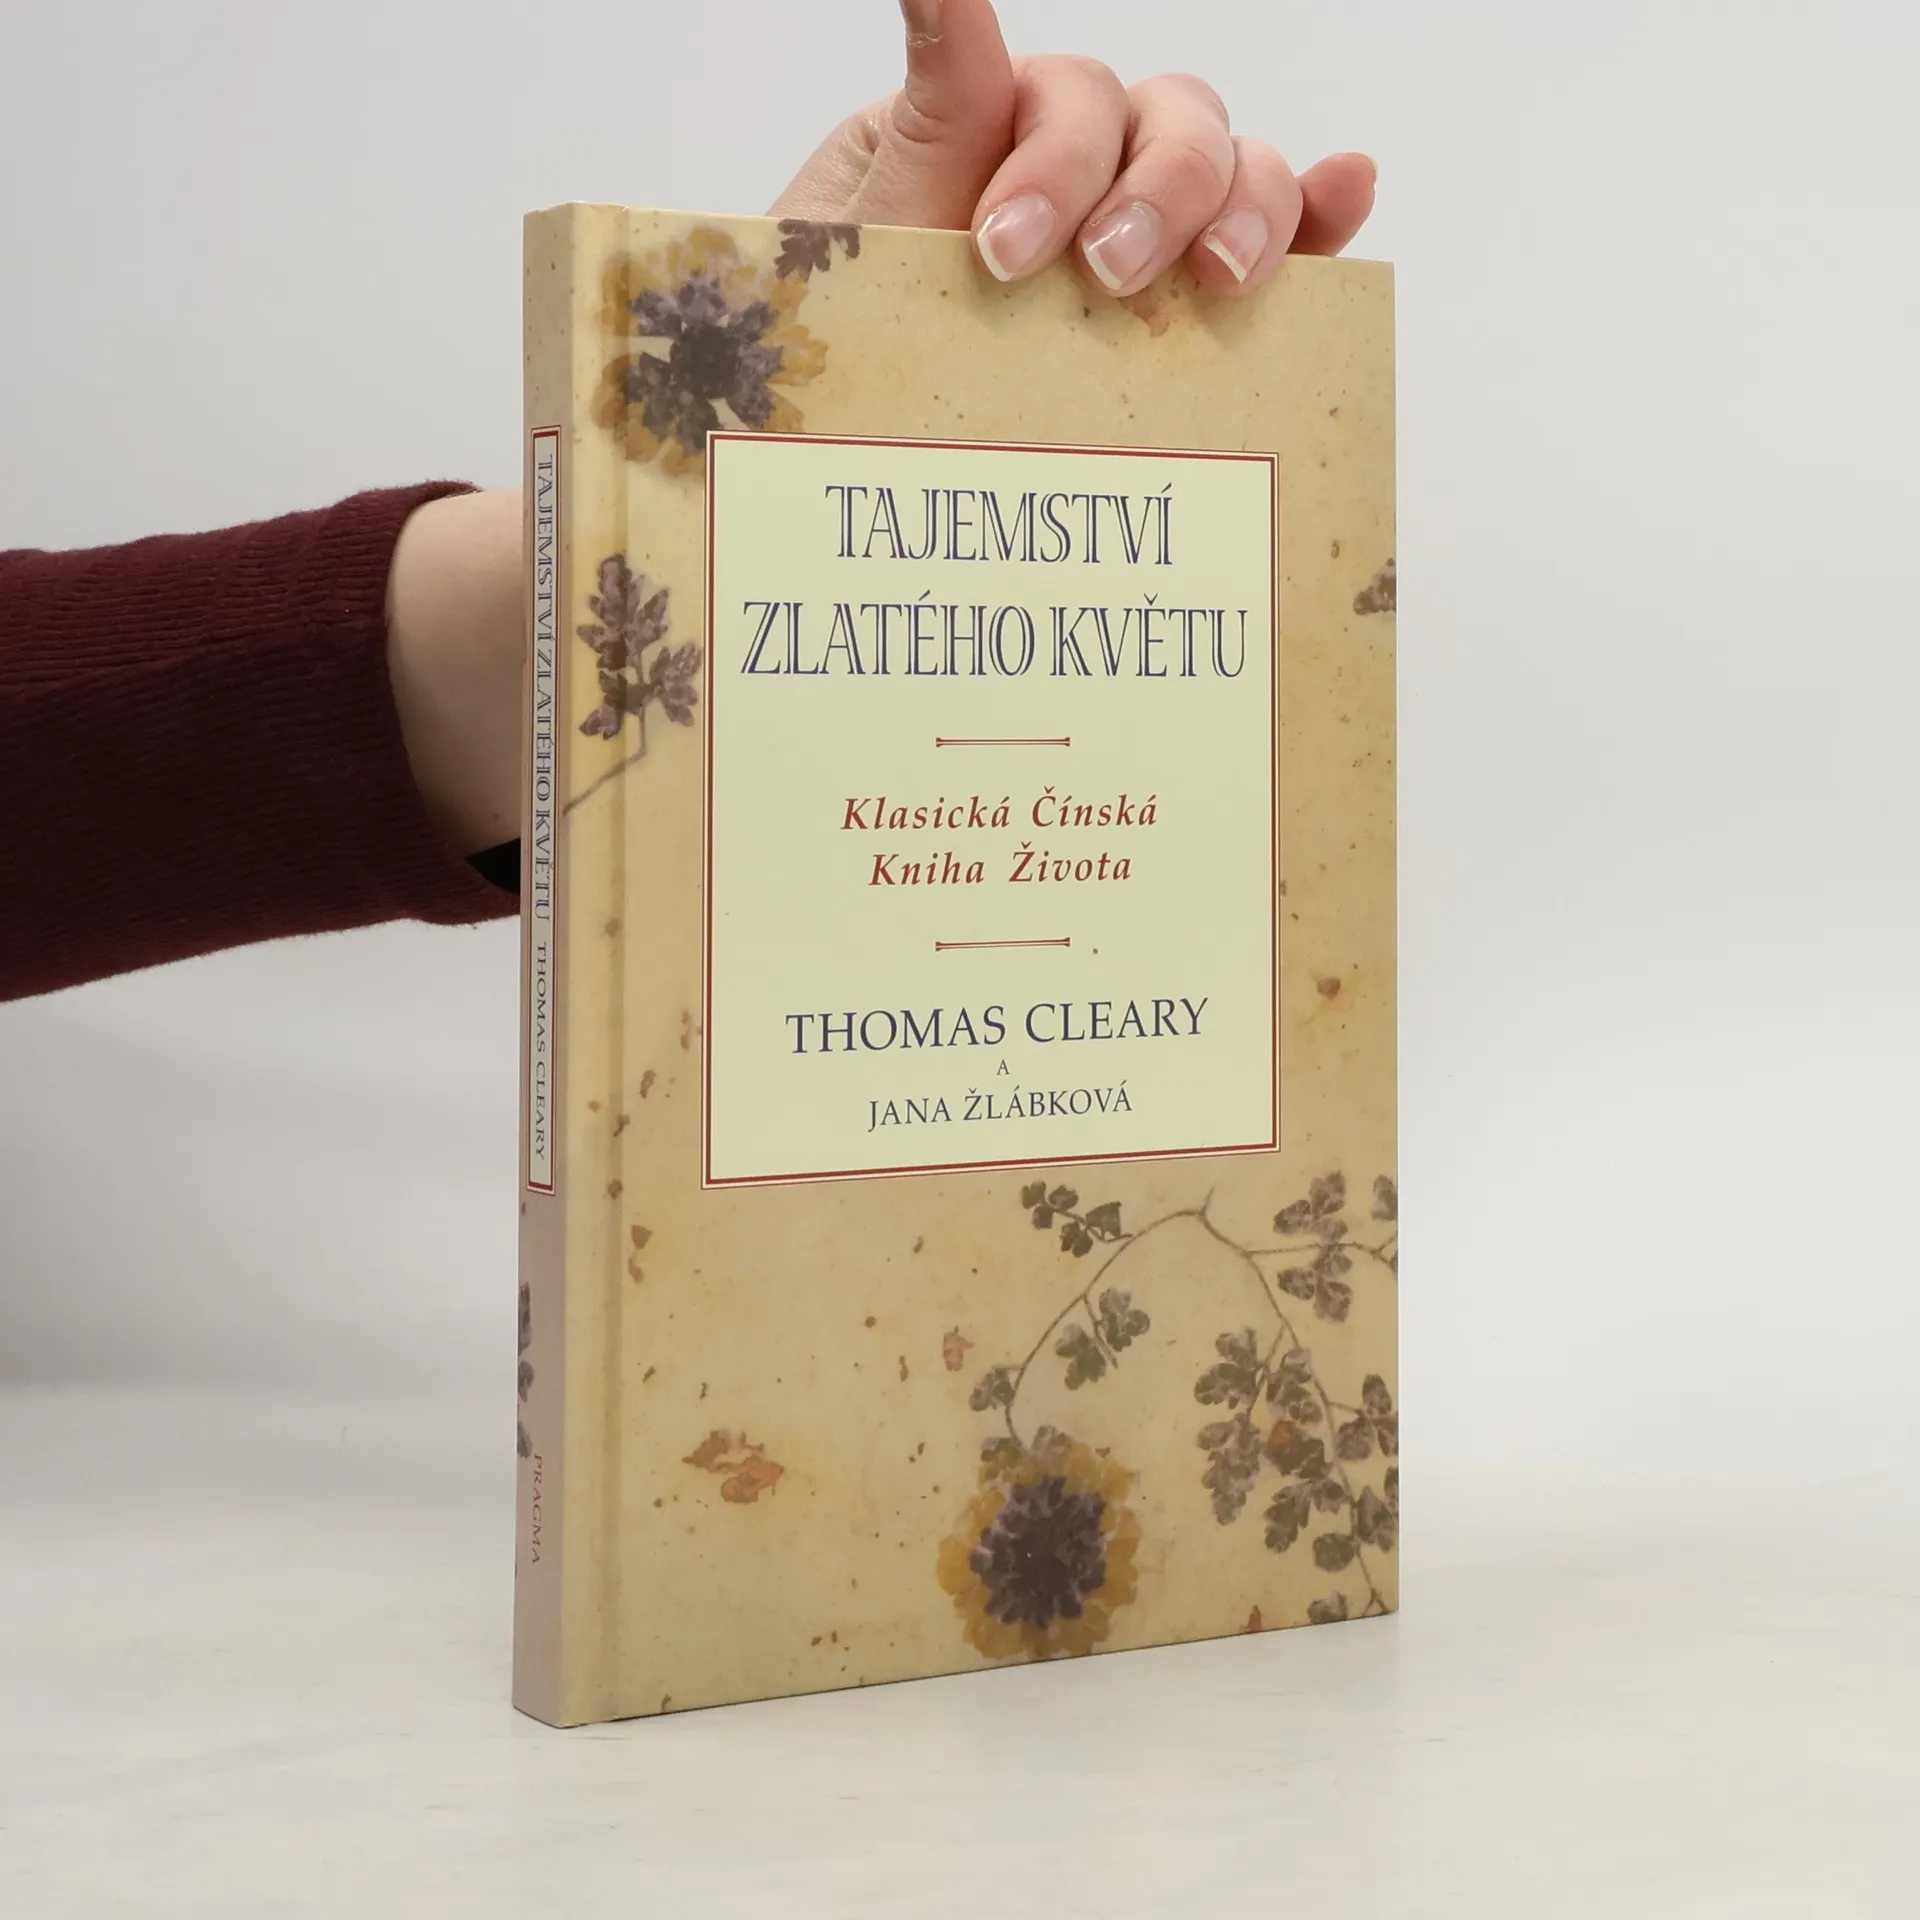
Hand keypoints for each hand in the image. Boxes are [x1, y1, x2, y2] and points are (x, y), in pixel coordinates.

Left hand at [771, 0, 1374, 295]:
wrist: (863, 446)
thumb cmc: (859, 341)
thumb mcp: (859, 242)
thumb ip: (926, 124)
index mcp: (991, 132)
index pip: (1054, 100)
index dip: (1051, 166)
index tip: (1005, 250)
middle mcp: (1081, 163)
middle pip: (1160, 122)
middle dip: (1149, 196)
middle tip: (1106, 278)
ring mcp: (1146, 222)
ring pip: (1226, 168)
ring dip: (1239, 213)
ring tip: (1219, 283)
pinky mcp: (1198, 292)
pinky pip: (1277, 236)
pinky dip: (1319, 212)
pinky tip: (1345, 193)